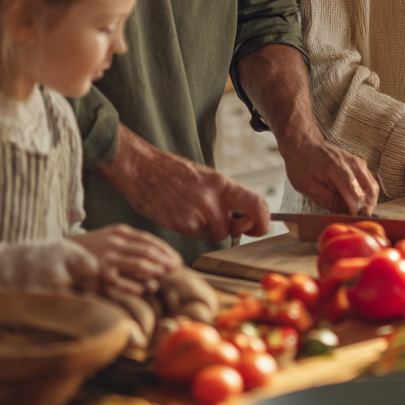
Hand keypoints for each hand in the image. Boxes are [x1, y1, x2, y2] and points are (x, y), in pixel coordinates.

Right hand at [73, 224, 182, 294]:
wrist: (60, 254)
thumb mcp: (110, 240)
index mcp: (120, 232)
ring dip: (156, 271)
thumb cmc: (91, 249)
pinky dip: (135, 286)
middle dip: (166, 261)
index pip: (150, 240)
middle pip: (148, 251)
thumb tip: (154, 258)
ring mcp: (107, 257)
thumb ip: (129, 245)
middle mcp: (115, 242)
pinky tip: (146, 290)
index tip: (178, 260)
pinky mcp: (99, 272)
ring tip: (167, 277)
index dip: (166, 251)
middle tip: (177, 270)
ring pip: (139, 264)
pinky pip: (122, 281)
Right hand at [96, 124, 270, 242]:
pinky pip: (196, 235)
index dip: (263, 221)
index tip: (259, 227)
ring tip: (193, 214)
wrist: (140, 168)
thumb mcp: (205, 178)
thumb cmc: (172, 173)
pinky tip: (179, 216)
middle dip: (237, 230)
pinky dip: (191, 231)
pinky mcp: (181, 223)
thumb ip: (223, 197)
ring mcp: (197, 212)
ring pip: (217, 234)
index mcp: (222, 183)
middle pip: (238, 226)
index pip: (257, 204)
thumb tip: (241, 218)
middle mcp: (213, 198)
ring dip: (209, 230)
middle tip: (229, 226)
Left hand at [281, 133, 379, 215]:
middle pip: (369, 192)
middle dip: (364, 209)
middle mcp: (352, 164)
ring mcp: (358, 162)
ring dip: (368, 202)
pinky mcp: (360, 164)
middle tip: (354, 219)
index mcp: (337, 169)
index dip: (355, 212)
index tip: (350, 221)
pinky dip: (367, 194)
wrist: (304, 143)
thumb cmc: (302, 163)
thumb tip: (345, 214)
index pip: (355, 196)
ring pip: (373, 187)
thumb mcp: (308, 187)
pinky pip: (370, 182)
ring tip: (355, 211)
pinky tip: (356, 201)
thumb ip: (329, 201)